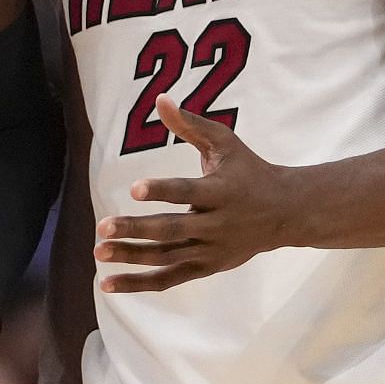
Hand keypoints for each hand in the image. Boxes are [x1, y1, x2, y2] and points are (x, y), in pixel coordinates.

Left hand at [94, 96, 296, 292]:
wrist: (286, 212)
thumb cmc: (248, 170)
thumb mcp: (224, 143)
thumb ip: (189, 124)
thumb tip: (160, 99)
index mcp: (221, 192)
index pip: (188, 193)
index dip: (162, 191)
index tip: (134, 188)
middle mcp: (216, 225)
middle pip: (172, 230)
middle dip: (136, 229)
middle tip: (102, 227)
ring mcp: (211, 250)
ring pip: (166, 258)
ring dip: (131, 256)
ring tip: (98, 252)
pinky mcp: (206, 267)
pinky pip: (168, 279)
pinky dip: (139, 283)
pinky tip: (107, 283)